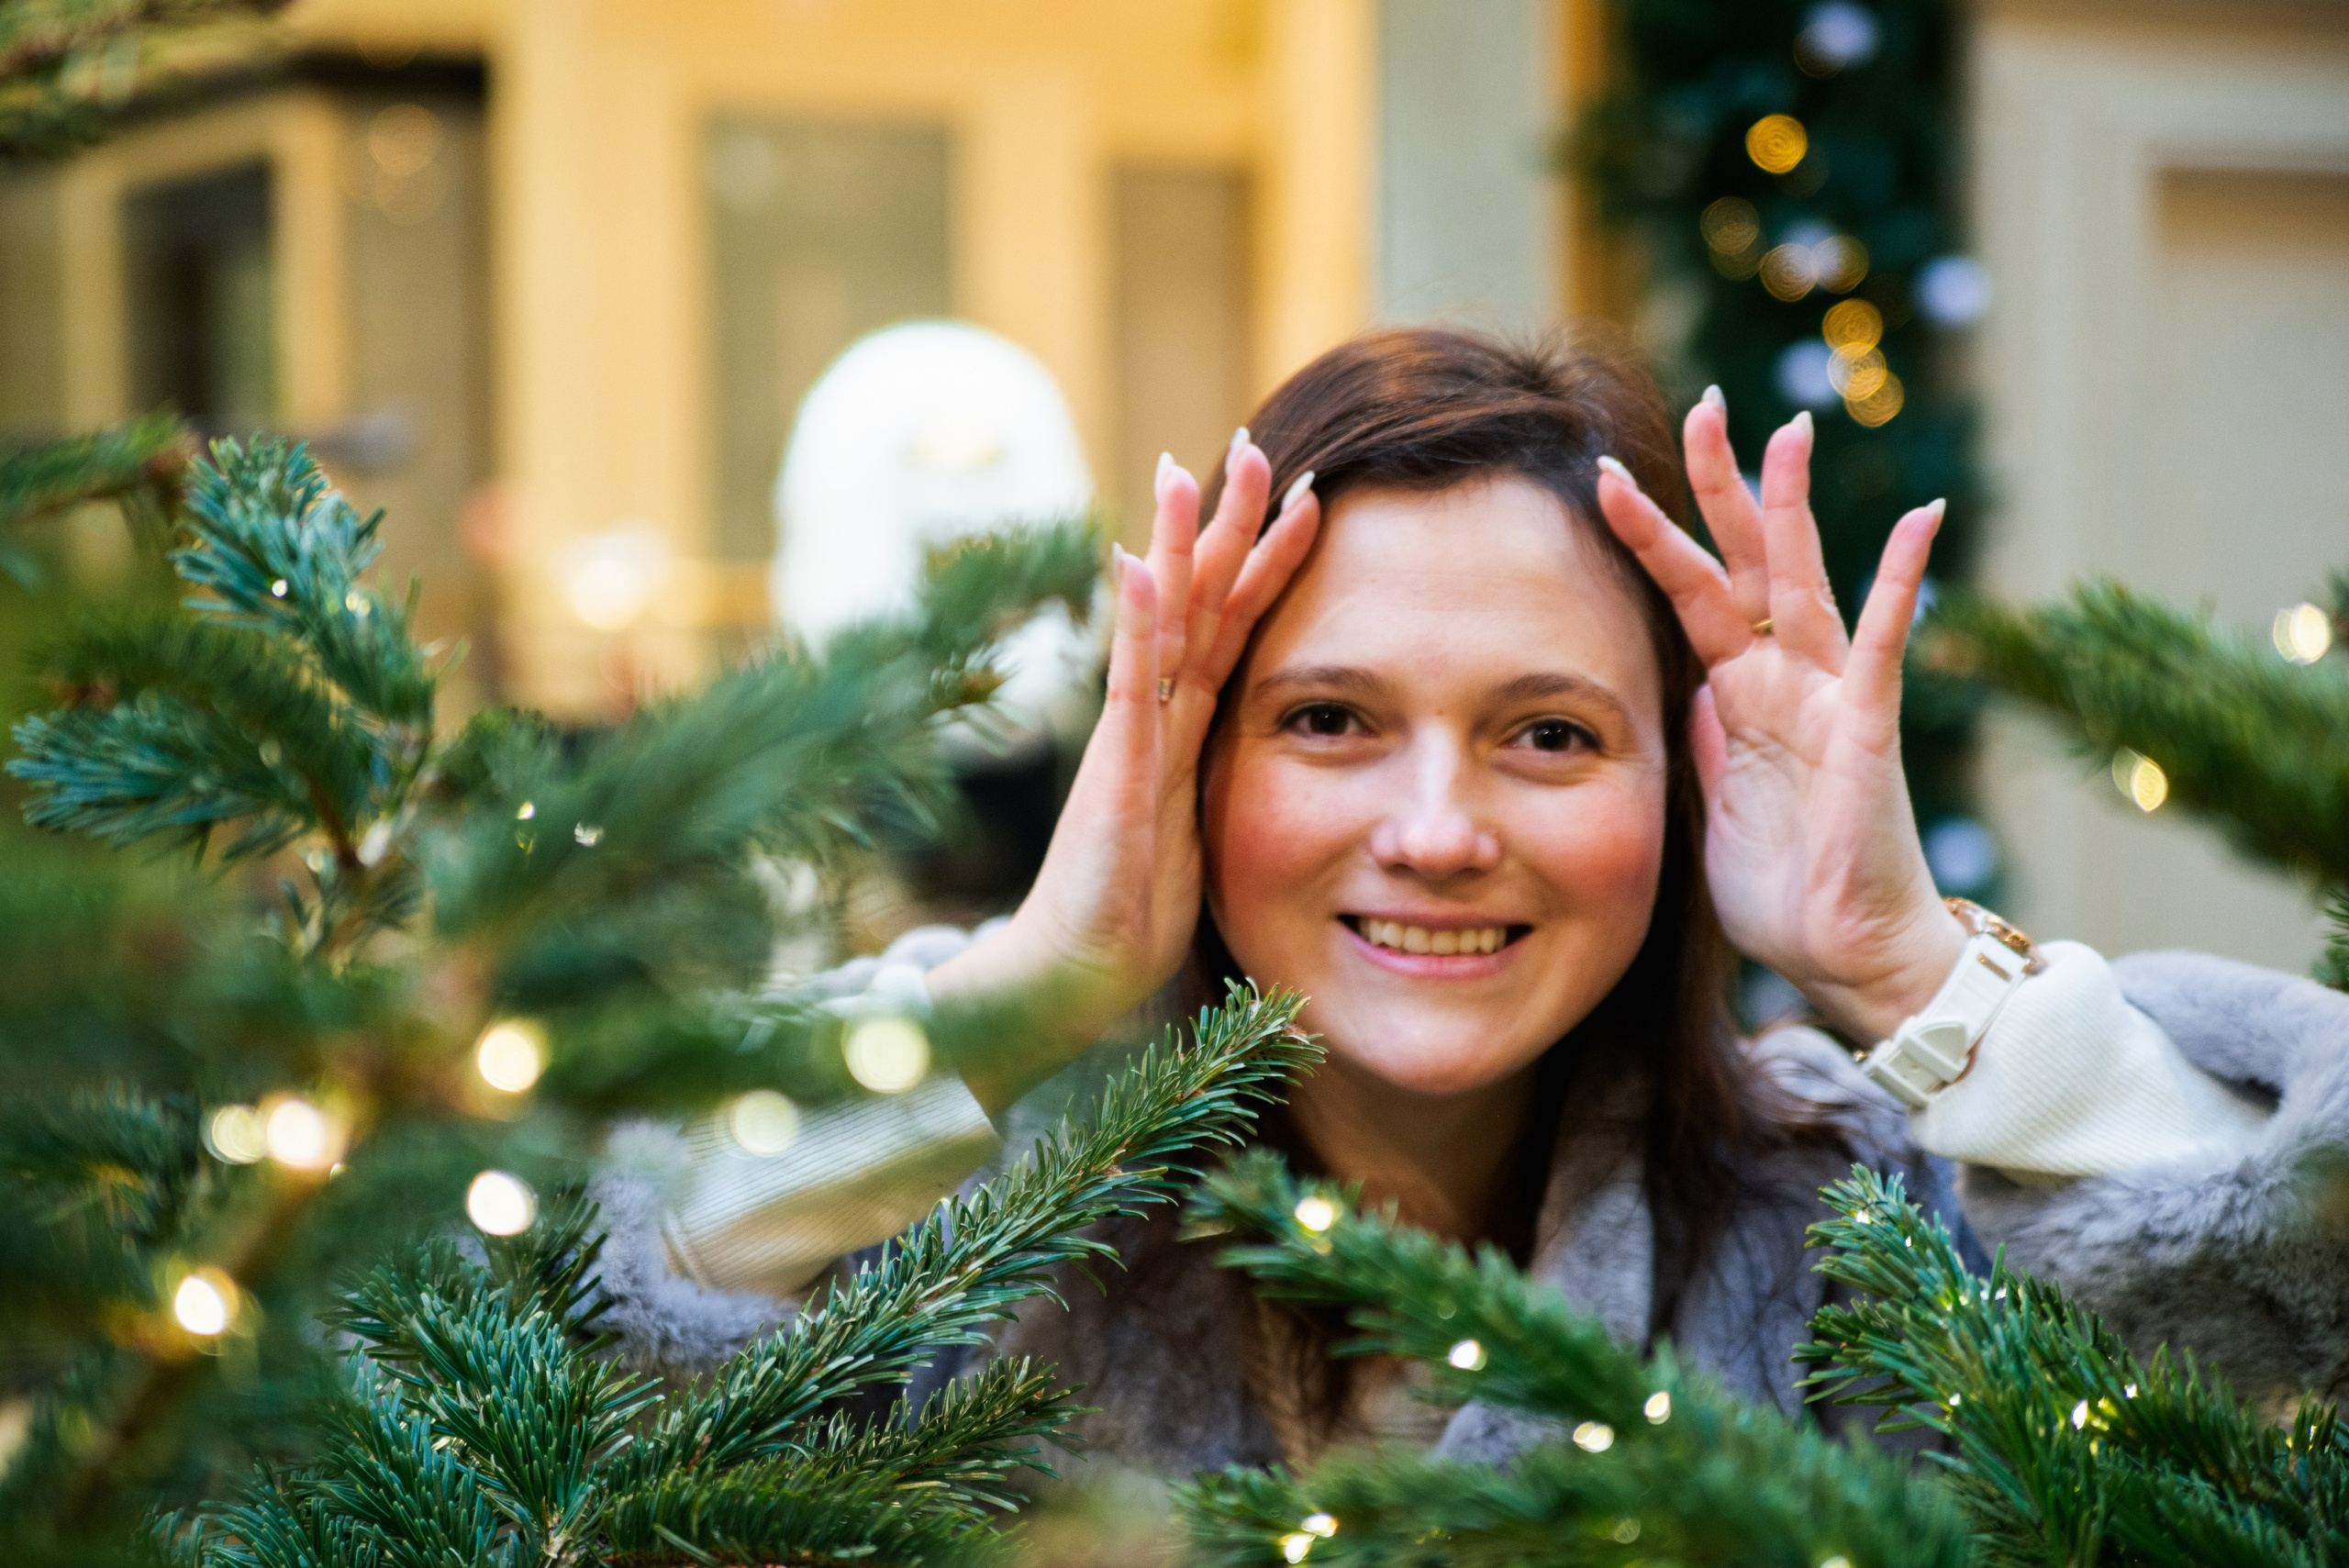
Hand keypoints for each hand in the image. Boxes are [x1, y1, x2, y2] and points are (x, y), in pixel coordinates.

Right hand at [931, 433, 1321, 1109]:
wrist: (1074, 978)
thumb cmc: (1128, 919)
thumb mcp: (1202, 840)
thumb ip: (1218, 792)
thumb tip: (1263, 779)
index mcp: (1183, 730)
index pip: (1231, 627)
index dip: (1266, 563)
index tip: (1306, 496)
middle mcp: (1156, 718)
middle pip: (1199, 600)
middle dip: (1226, 522)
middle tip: (1255, 440)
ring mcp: (1131, 738)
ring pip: (1163, 623)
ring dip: (1177, 545)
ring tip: (1187, 468)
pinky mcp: (1115, 772)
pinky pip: (1130, 685)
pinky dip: (1136, 622)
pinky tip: (1139, 564)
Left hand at [1593, 393, 1964, 1042]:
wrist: (1849, 960)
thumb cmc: (1785, 891)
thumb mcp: (1707, 805)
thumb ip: (1695, 740)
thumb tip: (1674, 689)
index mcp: (1741, 696)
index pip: (1691, 594)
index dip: (1653, 535)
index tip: (1607, 475)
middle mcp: (1788, 680)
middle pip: (1745, 561)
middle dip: (1722, 485)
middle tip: (1704, 400)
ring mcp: (1831, 698)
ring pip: (1804, 582)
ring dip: (1793, 508)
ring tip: (1790, 428)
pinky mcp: (1868, 731)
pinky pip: (1885, 645)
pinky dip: (1903, 583)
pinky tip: (1923, 520)